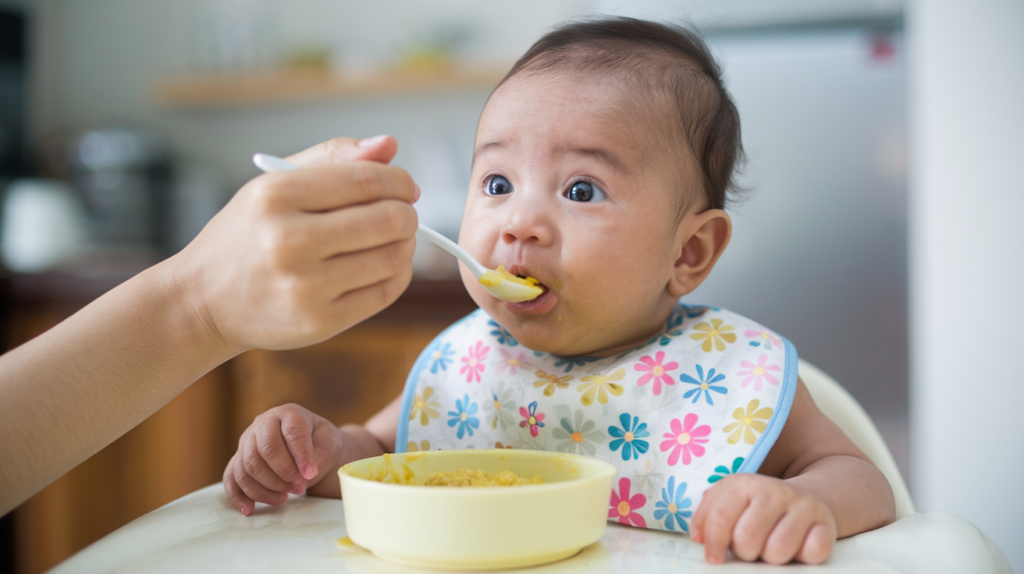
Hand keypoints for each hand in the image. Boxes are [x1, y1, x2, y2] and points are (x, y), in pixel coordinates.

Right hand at [172, 135, 418, 353]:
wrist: (204, 300)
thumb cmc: (247, 236)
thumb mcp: (274, 184)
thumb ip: (332, 158)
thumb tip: (388, 146)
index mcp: (275, 196)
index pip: (366, 180)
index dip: (399, 181)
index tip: (405, 186)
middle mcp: (288, 242)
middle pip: (388, 220)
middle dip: (407, 212)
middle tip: (401, 213)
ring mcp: (305, 287)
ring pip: (393, 257)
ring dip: (405, 243)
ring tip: (389, 238)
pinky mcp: (320, 322)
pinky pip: (386, 291)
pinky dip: (397, 273)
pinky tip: (383, 264)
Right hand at [223, 403, 342, 515]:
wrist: (309, 445)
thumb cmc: (318, 442)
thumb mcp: (328, 443)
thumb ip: (317, 457)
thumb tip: (302, 475)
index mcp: (288, 413)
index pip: (291, 432)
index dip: (300, 455)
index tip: (310, 474)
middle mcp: (263, 423)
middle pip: (264, 450)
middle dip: (283, 474)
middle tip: (299, 488)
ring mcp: (247, 441)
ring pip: (247, 467)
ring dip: (266, 488)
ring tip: (285, 497)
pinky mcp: (238, 459)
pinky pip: (231, 478)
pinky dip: (238, 495)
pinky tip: (249, 509)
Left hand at [690, 473, 836, 564]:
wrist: (804, 500)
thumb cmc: (756, 510)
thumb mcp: (729, 504)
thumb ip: (708, 517)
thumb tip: (698, 537)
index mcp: (745, 484)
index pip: (721, 517)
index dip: (714, 542)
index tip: (713, 559)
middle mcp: (775, 490)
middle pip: (747, 538)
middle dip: (745, 553)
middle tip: (750, 550)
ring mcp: (803, 506)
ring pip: (778, 550)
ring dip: (772, 559)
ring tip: (772, 548)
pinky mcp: (827, 524)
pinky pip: (813, 552)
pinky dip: (803, 557)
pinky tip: (798, 548)